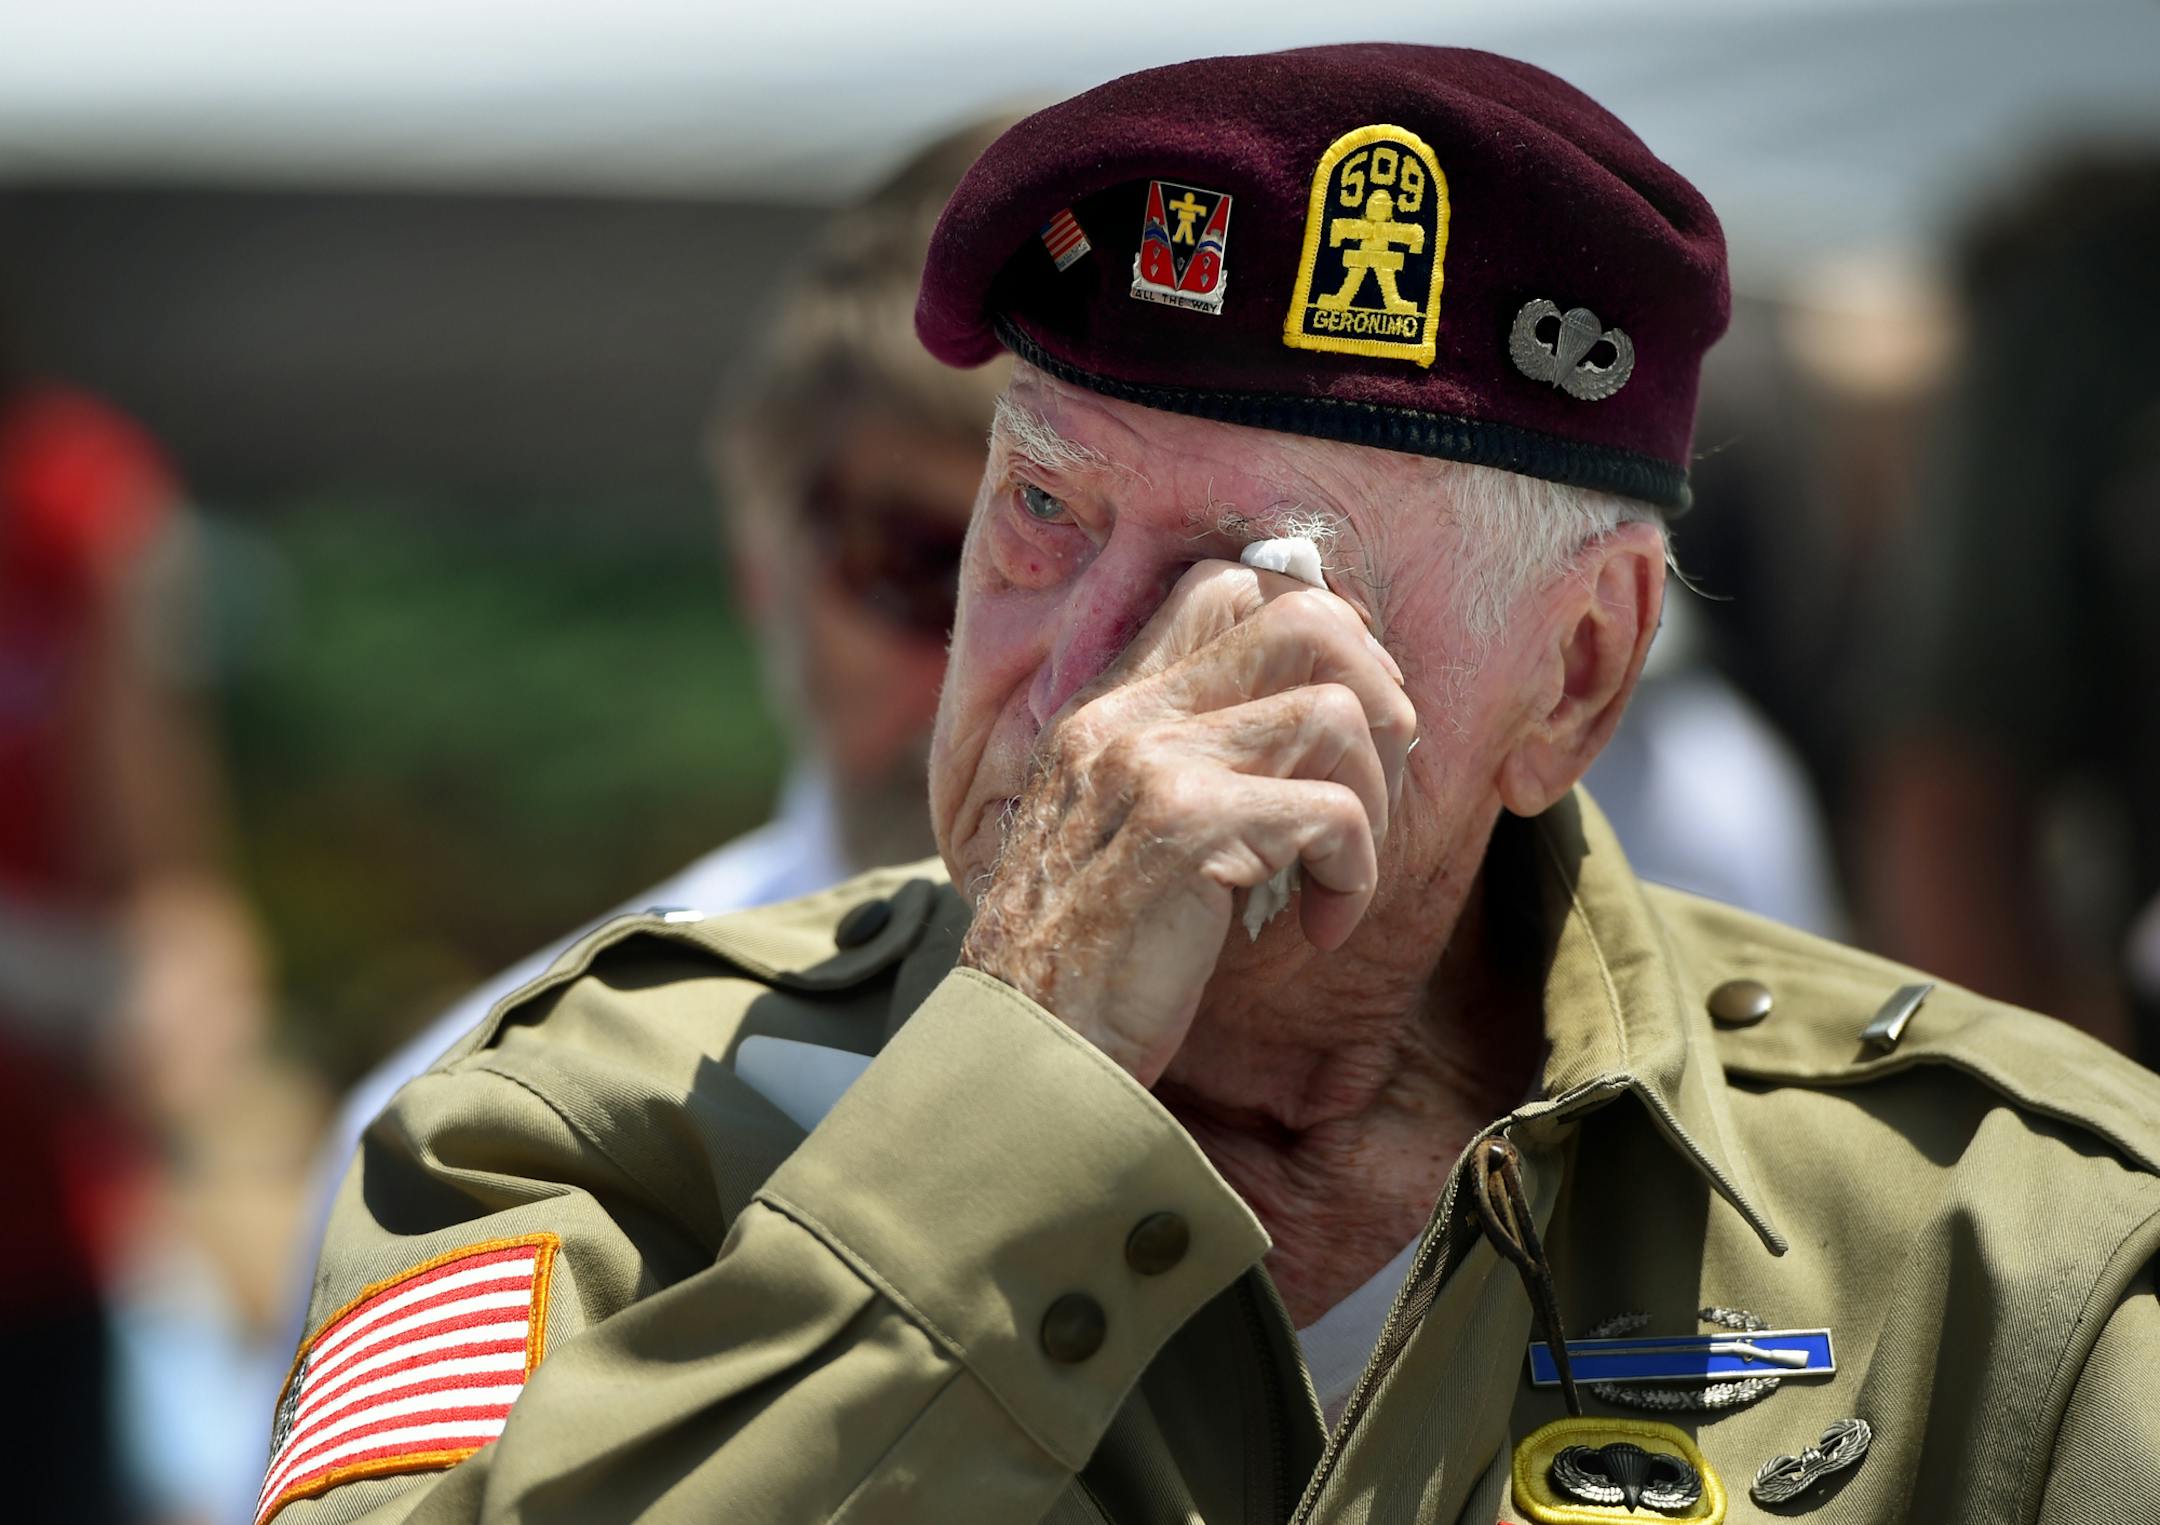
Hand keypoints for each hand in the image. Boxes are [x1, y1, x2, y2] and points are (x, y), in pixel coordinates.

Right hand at [958, 560, 1415, 1085]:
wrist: (1026, 1051)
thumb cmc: (1091, 960)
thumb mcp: (1123, 833)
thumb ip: (1189, 761)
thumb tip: (1327, 714)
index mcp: (1107, 707)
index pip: (1228, 585)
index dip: (1321, 636)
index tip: (1343, 727)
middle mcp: (1123, 716)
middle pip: (1303, 618)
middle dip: (1376, 700)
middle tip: (1371, 789)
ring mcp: (1150, 765)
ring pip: (1335, 713)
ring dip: (1375, 802)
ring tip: (1343, 874)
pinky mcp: (1186, 829)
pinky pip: (1336, 812)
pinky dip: (1356, 876)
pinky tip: (1321, 929)